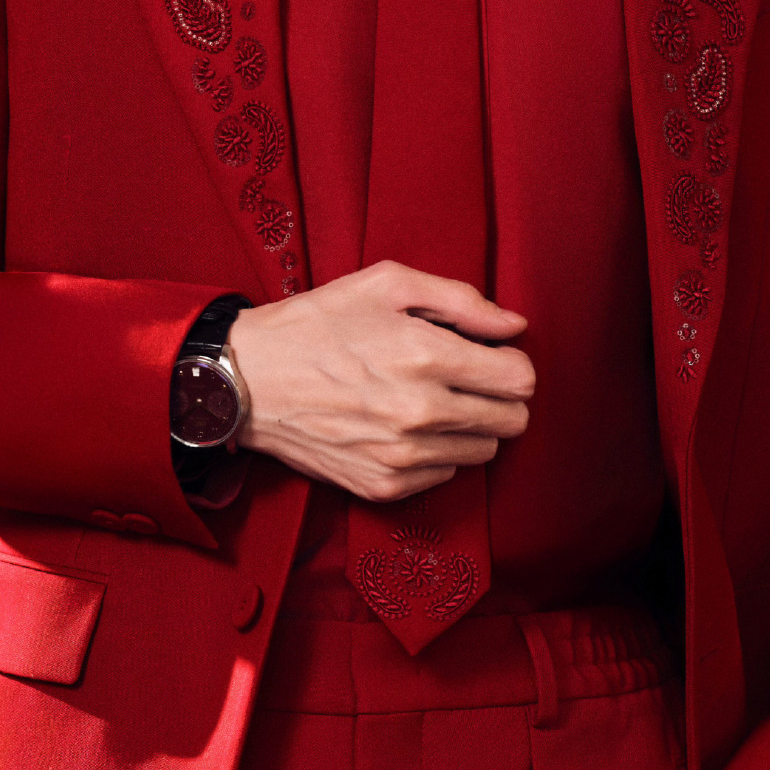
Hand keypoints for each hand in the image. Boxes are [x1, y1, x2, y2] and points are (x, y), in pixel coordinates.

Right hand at [226, 260, 532, 502]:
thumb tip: (514, 326)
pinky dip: (436, 452)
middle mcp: (420, 412)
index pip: (520, 379)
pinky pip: (446, 474)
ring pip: (484, 451)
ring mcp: (403, 456)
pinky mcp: (384, 485)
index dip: (510, 362)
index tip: (487, 356)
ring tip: (430, 400)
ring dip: (469, 426)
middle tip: (465, 379)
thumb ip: (461, 300)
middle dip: (499, 397)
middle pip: (513, 421)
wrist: (248, 379)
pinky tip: (404, 426)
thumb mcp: (387, 284)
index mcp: (426, 356)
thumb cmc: (318, 323)